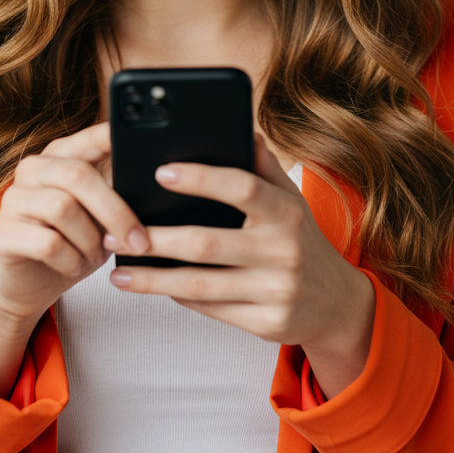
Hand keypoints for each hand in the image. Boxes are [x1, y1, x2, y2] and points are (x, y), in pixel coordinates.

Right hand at [0, 120, 150, 326]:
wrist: (27, 285)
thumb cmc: (71, 243)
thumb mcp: (100, 216)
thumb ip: (116, 190)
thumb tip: (151, 177)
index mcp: (60, 156)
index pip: (90, 138)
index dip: (113, 140)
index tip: (143, 147)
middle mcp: (33, 169)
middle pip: (78, 174)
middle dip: (115, 211)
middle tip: (139, 241)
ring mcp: (12, 199)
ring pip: (63, 208)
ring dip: (90, 240)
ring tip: (95, 255)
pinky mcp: (1, 232)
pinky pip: (47, 243)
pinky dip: (70, 259)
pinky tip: (73, 266)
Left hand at [104, 132, 375, 397]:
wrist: (337, 304)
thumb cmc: (301, 240)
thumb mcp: (291, 200)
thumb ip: (263, 166)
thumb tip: (242, 128)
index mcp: (286, 212)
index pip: (241, 188)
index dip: (200, 179)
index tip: (160, 171)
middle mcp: (283, 251)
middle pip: (206, 244)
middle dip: (156, 239)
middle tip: (116, 234)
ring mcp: (275, 290)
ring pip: (199, 285)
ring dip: (153, 279)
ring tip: (119, 273)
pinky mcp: (266, 324)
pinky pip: (210, 309)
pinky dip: (177, 297)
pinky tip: (152, 287)